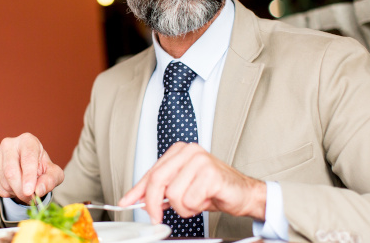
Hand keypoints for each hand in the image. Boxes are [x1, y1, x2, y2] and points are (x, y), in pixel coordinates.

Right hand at [0, 133, 63, 203]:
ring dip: (15, 192)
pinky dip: (5, 192)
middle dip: (21, 190)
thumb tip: (38, 190)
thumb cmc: (42, 168)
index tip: (30, 192)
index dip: (29, 176)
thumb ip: (50, 180)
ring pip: (3, 180)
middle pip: (11, 172)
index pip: (27, 158)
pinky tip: (13, 188)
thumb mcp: (53, 173)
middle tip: (31, 199)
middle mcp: (9, 144)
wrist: (28, 169)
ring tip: (24, 190)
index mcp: (27, 141)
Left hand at [118, 142, 265, 222]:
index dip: (137, 191)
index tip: (126, 202)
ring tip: (196, 201)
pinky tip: (205, 200)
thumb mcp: (182, 187)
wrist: (243, 194)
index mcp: (180, 151)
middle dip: (153, 204)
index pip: (151, 172)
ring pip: (173, 194)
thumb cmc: (213, 189)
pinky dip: (195, 207)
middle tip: (156, 217)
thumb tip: (139, 200)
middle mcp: (189, 151)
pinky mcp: (210, 174)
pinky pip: (189, 200)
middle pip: (157, 180)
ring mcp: (200, 161)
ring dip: (183, 207)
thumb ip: (161, 190)